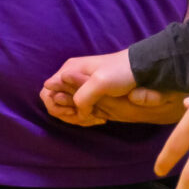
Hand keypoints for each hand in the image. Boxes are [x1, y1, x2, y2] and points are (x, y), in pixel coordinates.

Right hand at [41, 51, 187, 126]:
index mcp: (68, 70)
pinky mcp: (88, 93)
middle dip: (68, 114)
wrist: (141, 69)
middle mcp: (69, 76)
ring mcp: (78, 85)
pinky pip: (77, 109)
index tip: (77, 111)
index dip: (59, 107)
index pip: (47, 93)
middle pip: (54, 102)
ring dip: (77, 117)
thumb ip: (82, 96)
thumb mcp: (100, 83)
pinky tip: (98, 117)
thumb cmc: (121, 72)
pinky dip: (83, 116)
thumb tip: (74, 109)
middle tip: (88, 117)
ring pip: (66, 107)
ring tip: (95, 118)